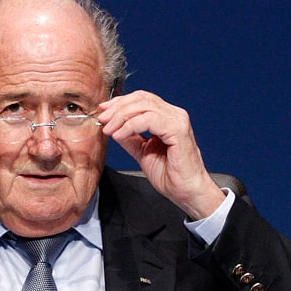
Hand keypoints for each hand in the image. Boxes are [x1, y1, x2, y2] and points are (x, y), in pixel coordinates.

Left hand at [96, 90, 224, 219]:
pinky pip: (149, 120)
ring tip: (109, 129)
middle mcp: (174, 115)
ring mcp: (177, 121)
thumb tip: (113, 128)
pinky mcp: (178, 130)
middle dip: (118, 107)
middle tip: (103, 119)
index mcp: (167, 118)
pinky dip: (130, 125)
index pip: (142, 99)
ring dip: (121, 116)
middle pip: (142, 99)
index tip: (104, 111)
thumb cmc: (171, 176)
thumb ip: (130, 138)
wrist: (187, 192)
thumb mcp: (143, 152)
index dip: (121, 102)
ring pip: (144, 106)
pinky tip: (120, 135)